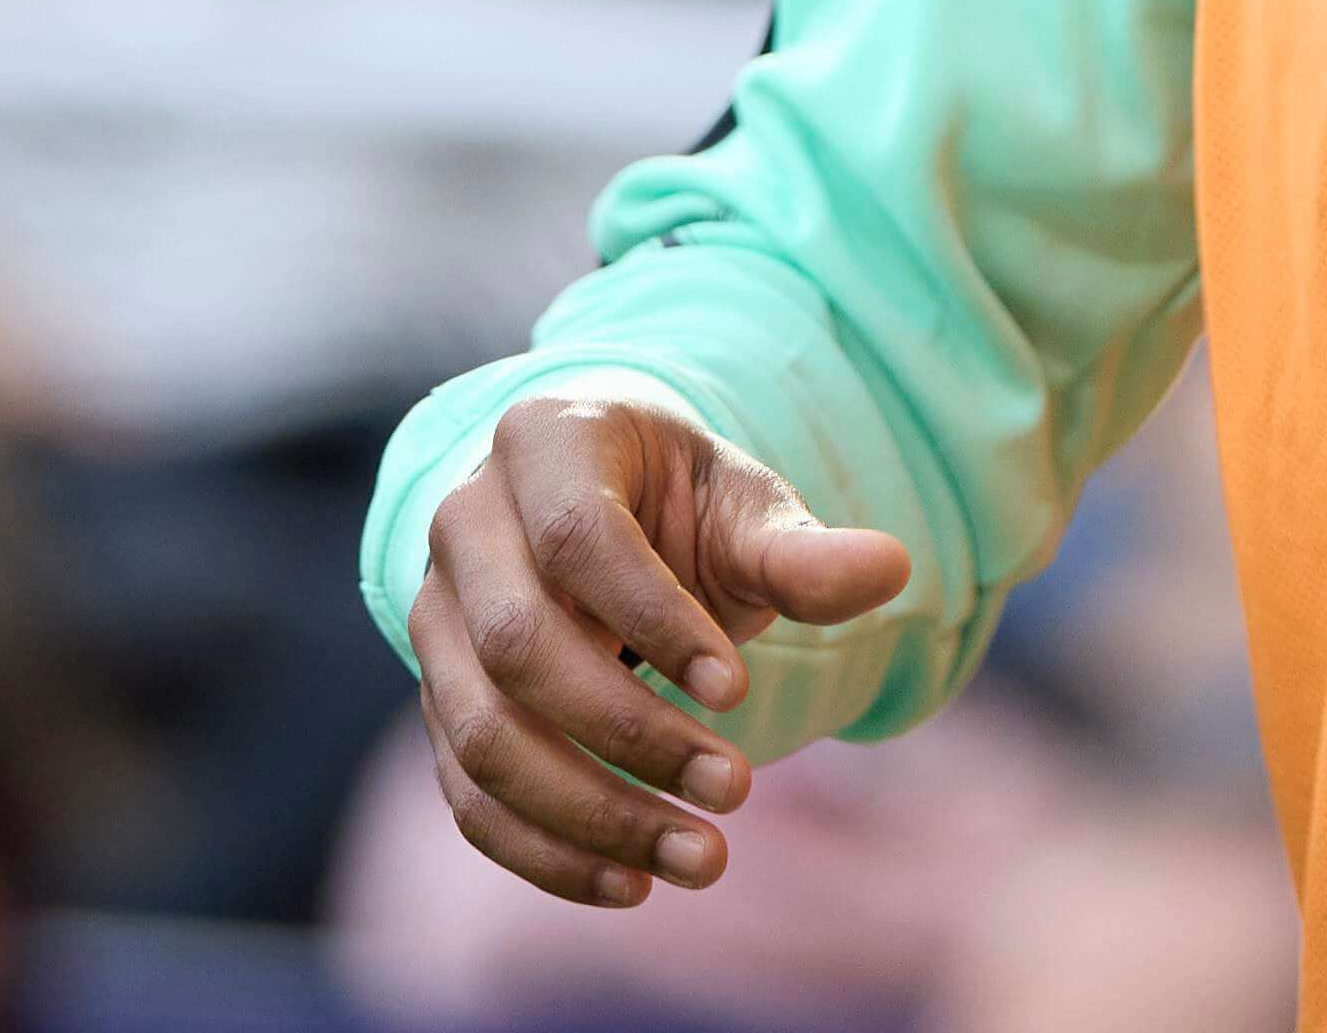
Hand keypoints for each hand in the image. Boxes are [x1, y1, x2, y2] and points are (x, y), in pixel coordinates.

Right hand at [409, 392, 915, 904]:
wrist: (601, 517)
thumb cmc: (679, 508)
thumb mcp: (744, 510)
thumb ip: (802, 550)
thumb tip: (892, 569)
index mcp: (543, 441)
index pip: (577, 539)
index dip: (655, 622)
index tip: (740, 693)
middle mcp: (464, 523)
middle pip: (518, 646)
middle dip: (628, 735)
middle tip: (736, 791)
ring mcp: (434, 617)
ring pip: (483, 737)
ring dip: (591, 814)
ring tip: (702, 859)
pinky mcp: (437, 702)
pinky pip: (469, 796)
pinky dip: (546, 853)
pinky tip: (633, 885)